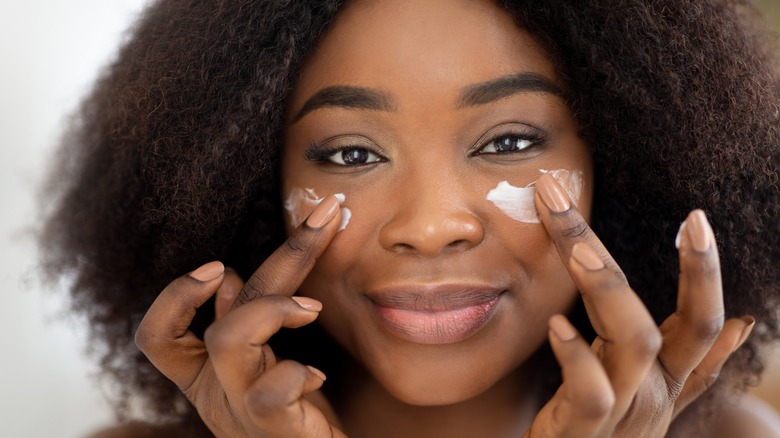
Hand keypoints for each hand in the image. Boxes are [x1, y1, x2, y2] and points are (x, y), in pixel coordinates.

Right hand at [135, 195, 347, 437]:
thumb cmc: (294, 415)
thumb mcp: (264, 364)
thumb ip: (246, 323)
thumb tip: (230, 278)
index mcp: (205, 378)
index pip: (157, 337)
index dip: (177, 296)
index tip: (219, 264)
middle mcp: (216, 395)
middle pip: (220, 317)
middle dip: (285, 255)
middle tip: (326, 217)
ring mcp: (241, 415)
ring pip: (228, 342)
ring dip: (274, 309)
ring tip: (313, 309)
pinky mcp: (275, 432)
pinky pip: (269, 394)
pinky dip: (294, 373)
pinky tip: (316, 376)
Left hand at [522, 174, 754, 437]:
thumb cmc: (601, 430)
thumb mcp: (653, 397)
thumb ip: (694, 365)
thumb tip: (742, 326)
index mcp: (667, 378)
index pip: (702, 321)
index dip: (705, 273)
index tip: (695, 218)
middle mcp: (652, 392)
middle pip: (671, 321)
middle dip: (652, 259)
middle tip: (618, 205)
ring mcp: (621, 414)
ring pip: (635, 344)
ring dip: (608, 289)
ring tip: (577, 249)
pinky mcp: (581, 434)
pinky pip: (592, 393)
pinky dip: (577, 356)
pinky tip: (557, 323)